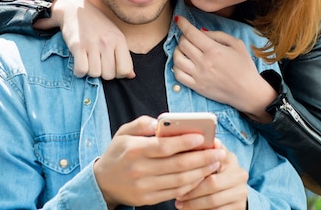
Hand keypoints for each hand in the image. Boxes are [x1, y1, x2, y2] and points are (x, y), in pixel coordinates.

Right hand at [34, 0, 133, 78]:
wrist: (74, 9)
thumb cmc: (97, 24)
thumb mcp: (114, 35)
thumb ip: (123, 55)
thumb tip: (131, 75)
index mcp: (119, 40)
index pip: (125, 69)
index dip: (118, 74)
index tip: (111, 68)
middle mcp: (107, 42)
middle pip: (109, 75)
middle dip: (103, 73)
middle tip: (98, 64)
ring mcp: (92, 44)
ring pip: (95, 74)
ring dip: (90, 71)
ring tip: (88, 61)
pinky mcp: (77, 46)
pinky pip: (81, 70)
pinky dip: (79, 71)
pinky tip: (80, 63)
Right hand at [94, 116, 225, 206]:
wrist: (102, 182)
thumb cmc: (119, 153)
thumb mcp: (123, 132)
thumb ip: (141, 123)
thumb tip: (158, 121)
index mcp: (134, 150)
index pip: (164, 146)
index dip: (184, 142)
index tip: (201, 138)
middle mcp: (139, 169)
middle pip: (177, 165)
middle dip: (201, 158)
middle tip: (218, 152)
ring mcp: (144, 186)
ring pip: (179, 180)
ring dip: (201, 172)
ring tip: (214, 163)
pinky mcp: (148, 199)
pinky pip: (175, 192)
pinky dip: (190, 184)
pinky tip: (201, 176)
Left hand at [172, 16, 276, 121]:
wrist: (248, 91)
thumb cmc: (245, 67)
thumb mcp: (237, 44)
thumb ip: (218, 35)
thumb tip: (201, 31)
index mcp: (214, 50)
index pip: (191, 33)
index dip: (182, 23)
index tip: (179, 19)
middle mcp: (204, 63)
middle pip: (182, 44)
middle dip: (183, 36)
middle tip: (188, 36)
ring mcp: (198, 76)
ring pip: (177, 58)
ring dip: (178, 50)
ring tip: (185, 49)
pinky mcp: (196, 87)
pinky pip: (178, 75)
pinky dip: (176, 66)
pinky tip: (183, 63)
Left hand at [175, 139, 247, 209]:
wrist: (235, 191)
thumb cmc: (217, 171)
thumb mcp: (212, 159)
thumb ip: (205, 150)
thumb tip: (199, 138)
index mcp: (231, 159)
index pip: (212, 161)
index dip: (195, 168)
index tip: (178, 174)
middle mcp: (240, 174)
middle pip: (212, 184)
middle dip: (191, 190)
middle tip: (177, 194)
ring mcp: (241, 192)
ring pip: (213, 200)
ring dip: (193, 204)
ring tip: (179, 204)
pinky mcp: (239, 207)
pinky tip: (190, 209)